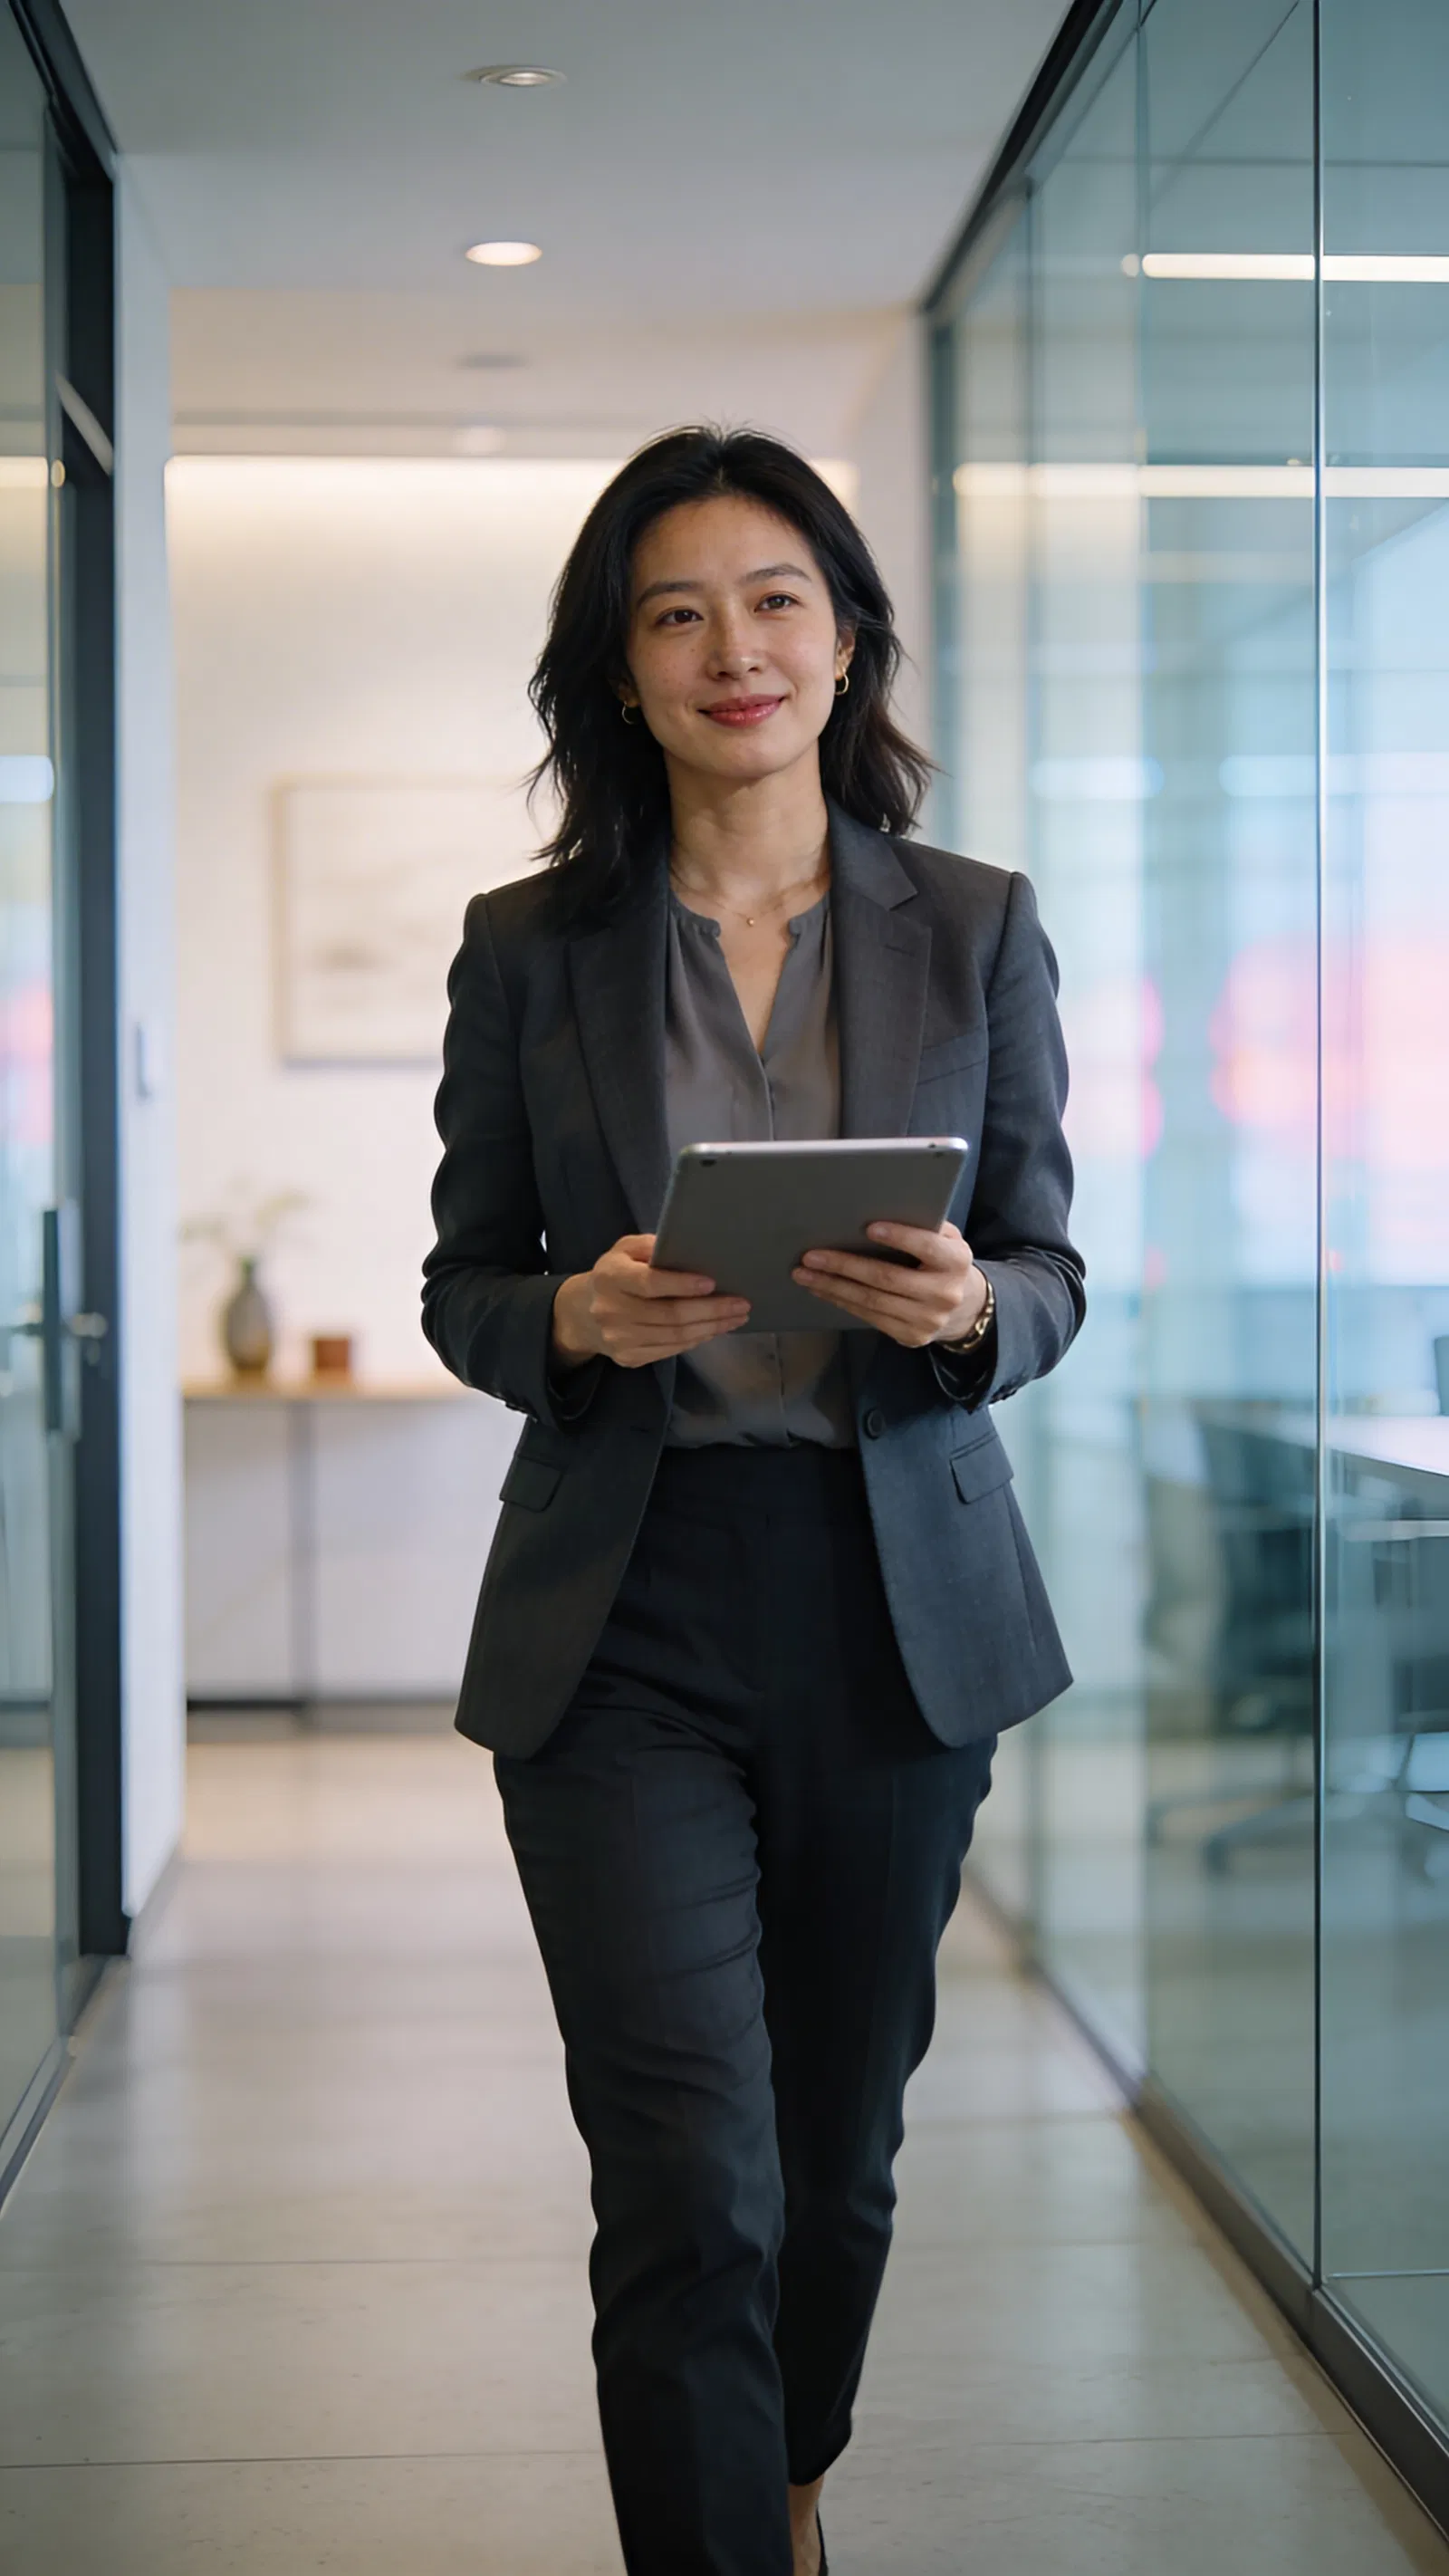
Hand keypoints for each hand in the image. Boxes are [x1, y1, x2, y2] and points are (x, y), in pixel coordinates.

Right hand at [552, 1234, 749, 1370]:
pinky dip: (697, 1339)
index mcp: (609, 1277)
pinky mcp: (629, 1357)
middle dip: (711, 1310)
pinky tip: (715, 1329)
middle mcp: (611, 1310)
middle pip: (669, 1315)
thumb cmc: (616, 1273)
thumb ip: (651, 1246)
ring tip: (736, 1317)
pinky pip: (670, 1350)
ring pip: (674, 1337)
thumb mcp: (625, 1249)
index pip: (649, 1283)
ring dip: (711, 1327)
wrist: (584, 1313)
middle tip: (741, 1304)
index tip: (712, 1283)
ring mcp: (619, 1339)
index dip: (682, 1284)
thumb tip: (689, 1250)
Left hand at [792, 1221, 987, 1349]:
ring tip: (805, 1274)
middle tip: (811, 1256)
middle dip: (845, 1265)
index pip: (927, 1247)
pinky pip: (869, 1317)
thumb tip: (877, 1208)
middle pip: (887, 1278)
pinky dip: (842, 1301)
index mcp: (956, 1261)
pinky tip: (822, 1289)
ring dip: (833, 1287)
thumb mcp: (945, 1238)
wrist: (964, 1306)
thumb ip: (924, 1226)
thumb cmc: (942, 1260)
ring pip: (871, 1301)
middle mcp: (945, 1293)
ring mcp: (927, 1320)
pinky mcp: (911, 1336)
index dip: (899, 1237)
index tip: (868, 1227)